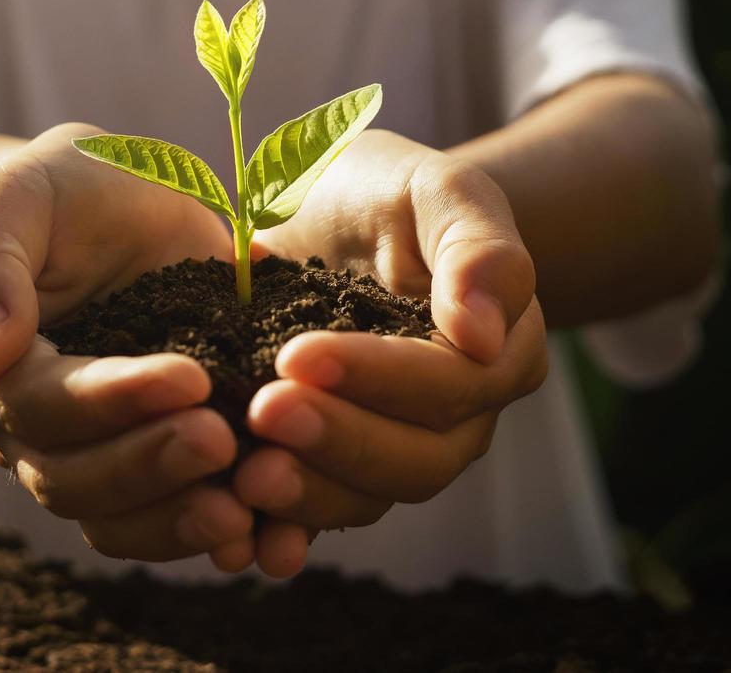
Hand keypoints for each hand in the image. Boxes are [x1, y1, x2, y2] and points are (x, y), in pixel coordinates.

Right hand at [0, 123, 255, 567]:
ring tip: (245, 514)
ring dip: (179, 522)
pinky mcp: (147, 463)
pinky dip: (216, 536)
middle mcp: (24, 431)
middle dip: (150, 467)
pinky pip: (166, 522)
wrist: (109, 208)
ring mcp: (85, 456)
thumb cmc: (59, 191)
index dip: (111, 401)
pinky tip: (269, 538)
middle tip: (223, 442)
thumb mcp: (13, 197)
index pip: (39, 405)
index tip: (192, 377)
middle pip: (73, 479)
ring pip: (115, 521)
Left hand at [235, 130, 547, 576]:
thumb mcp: (436, 188)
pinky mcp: (333, 465)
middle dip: (336, 442)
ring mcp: (395, 449)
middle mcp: (457, 418)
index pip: (448, 385)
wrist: (327, 212)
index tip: (298, 356)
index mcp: (496, 353)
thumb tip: (483, 335)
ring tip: (243, 476)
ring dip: (306, 497)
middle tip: (261, 413)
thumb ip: (478, 249)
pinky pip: (316, 516)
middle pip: (414, 459)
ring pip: (365, 498)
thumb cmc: (388, 192)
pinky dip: (278, 532)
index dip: (377, 378)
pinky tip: (233, 540)